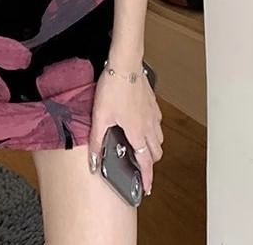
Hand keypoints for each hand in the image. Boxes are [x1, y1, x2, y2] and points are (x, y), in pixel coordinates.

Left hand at [87, 62, 163, 196]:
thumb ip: (97, 141)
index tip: (148, 188)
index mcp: (137, 133)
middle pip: (155, 152)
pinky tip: (142, 122)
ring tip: (140, 146)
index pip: (145, 163)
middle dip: (150, 162)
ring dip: (152, 146)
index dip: (147, 178)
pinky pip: (157, 122)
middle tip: (140, 165)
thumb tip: (94, 162)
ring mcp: (153, 114)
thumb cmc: (113, 89)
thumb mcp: (100, 117)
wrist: (124, 64)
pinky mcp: (152, 102)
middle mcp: (149, 126)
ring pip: (158, 137)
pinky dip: (152, 129)